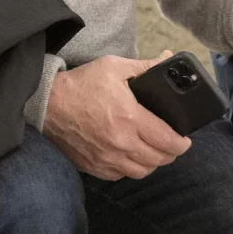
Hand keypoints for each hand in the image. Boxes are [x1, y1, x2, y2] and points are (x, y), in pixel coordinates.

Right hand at [42, 51, 190, 180]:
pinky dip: (131, 169)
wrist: (47, 104)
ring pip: (142, 172)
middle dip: (171, 153)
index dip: (182, 143)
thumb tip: (168, 57)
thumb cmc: (82, 84)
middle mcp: (120, 143)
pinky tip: (131, 156)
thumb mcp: (115, 67)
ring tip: (153, 151)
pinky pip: (121, 176)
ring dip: (152, 163)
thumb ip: (145, 66)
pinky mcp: (94, 166)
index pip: (168, 140)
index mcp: (130, 118)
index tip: (185, 139)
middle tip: (171, 143)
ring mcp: (106, 158)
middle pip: (159, 160)